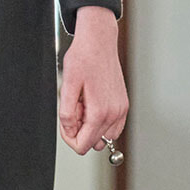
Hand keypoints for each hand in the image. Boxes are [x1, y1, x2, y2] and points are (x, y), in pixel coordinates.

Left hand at [59, 7, 127, 155]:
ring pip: (103, 137)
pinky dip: (100, 122)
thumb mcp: (67, 86)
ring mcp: (121, 110)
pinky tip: (92, 104)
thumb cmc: (83, 59)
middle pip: (93, 143)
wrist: (99, 43)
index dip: (69, 137)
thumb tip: (70, 129)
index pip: (82, 146)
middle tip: (75, 107)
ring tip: (83, 104)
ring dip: (90, 126)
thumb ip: (67, 113)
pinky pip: (113, 128)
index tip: (66, 121)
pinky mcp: (123, 105)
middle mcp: (114, 114)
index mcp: (100, 112)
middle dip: (79, 130)